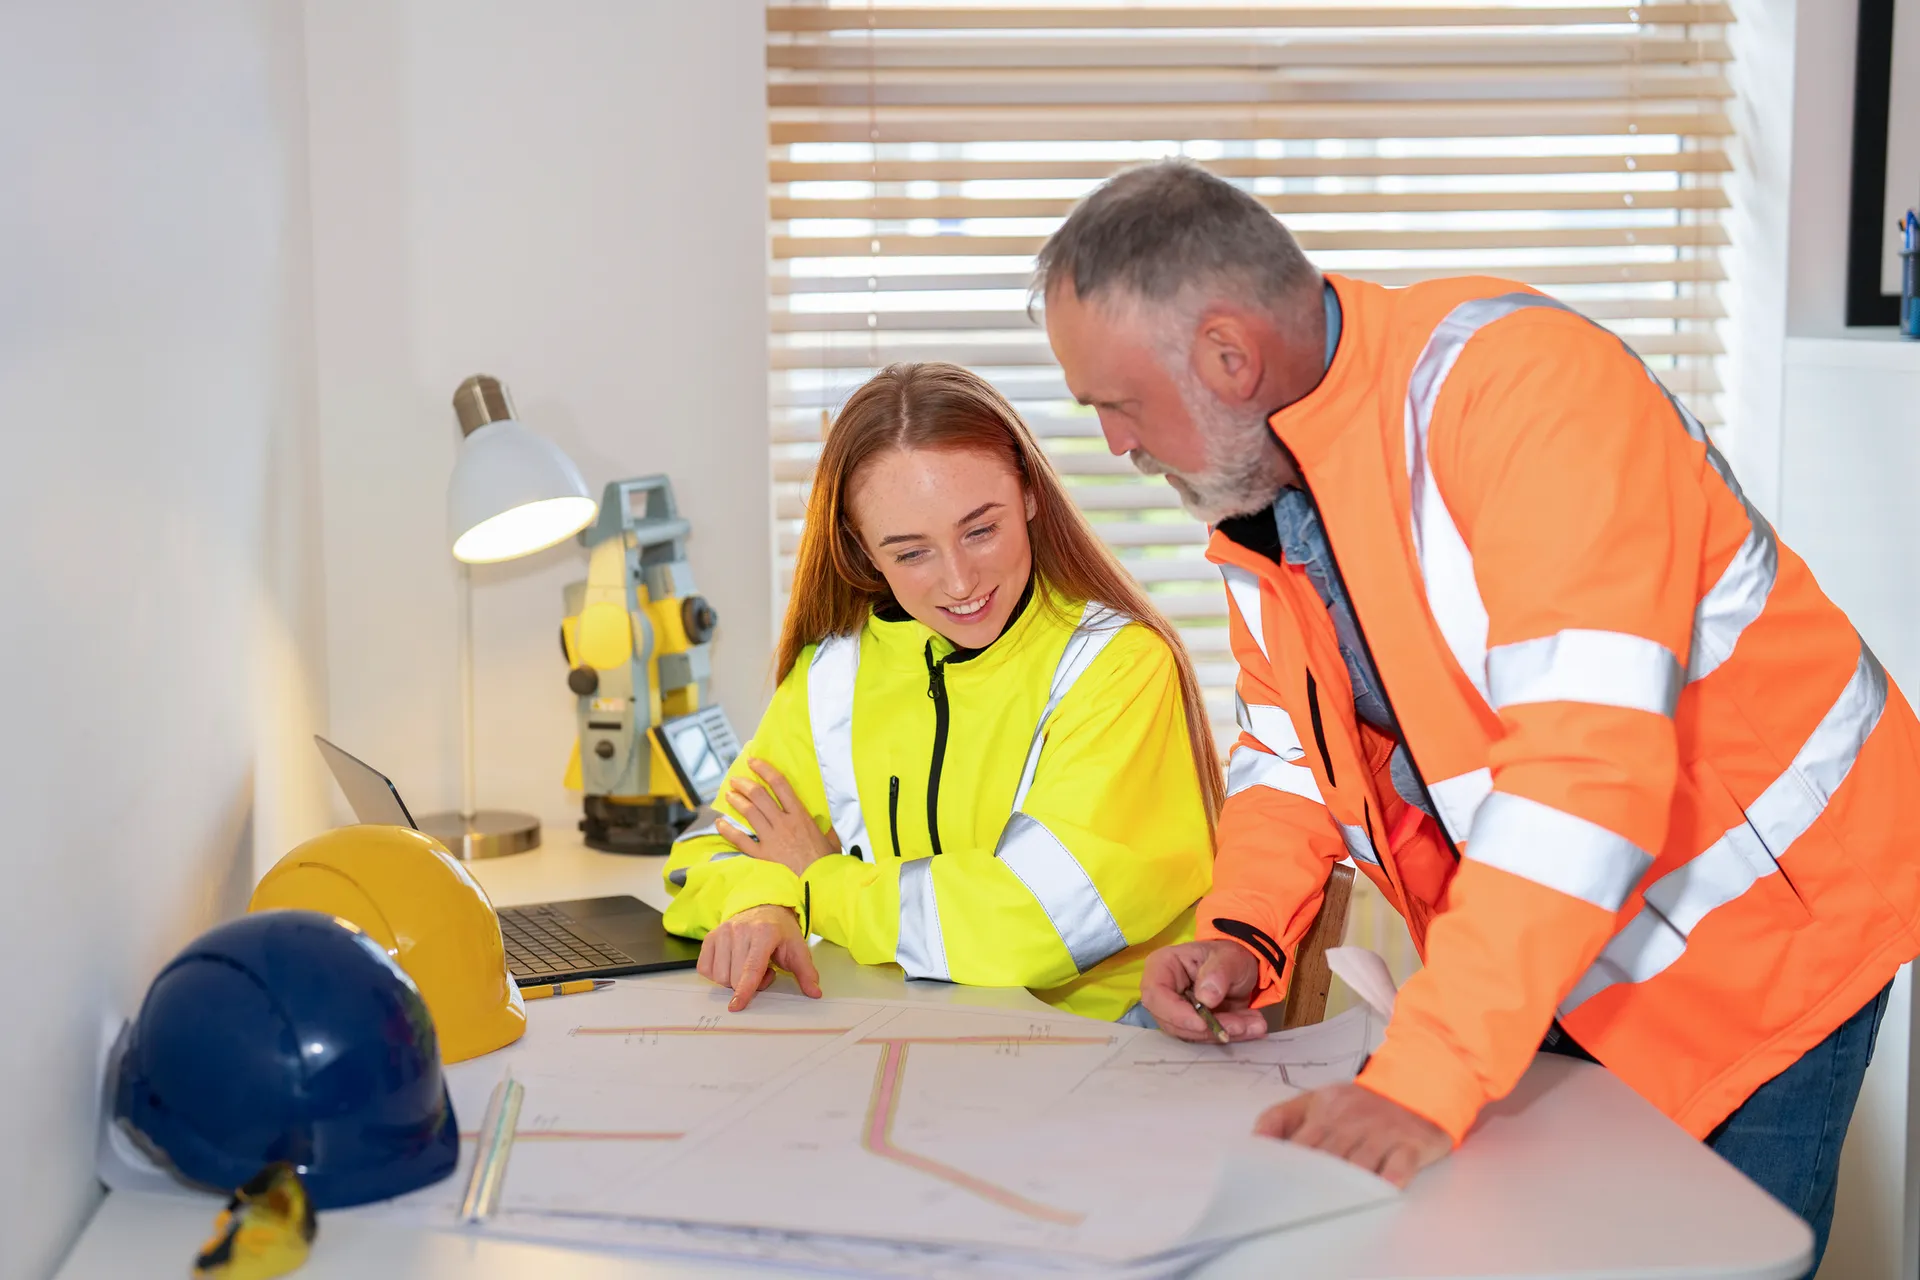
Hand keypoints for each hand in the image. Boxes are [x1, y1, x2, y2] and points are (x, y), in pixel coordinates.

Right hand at [696, 904, 822, 1011]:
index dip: (745, 990)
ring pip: (720, 976)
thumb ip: (806, 973)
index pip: (752, 968)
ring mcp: (722, 932)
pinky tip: (732, 964)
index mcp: (764, 933)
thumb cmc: (780, 931)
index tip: (737, 1006)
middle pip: (735, 977)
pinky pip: (706, 969)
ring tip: (749, 966)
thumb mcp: (798, 949)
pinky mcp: (710, 937)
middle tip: (763, 972)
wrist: (764, 908)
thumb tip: (815, 993)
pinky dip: (718, 974)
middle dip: (749, 985)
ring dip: (734, 980)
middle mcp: (740, 930)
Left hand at [716, 758, 839, 876]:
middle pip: (759, 796)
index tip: (753, 762)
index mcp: (801, 816)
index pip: (780, 785)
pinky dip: (728, 830)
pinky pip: (741, 840)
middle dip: (744, 784)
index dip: (765, 770)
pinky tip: (720, 824)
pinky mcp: (762, 856)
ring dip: (736, 801)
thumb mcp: (831, 839)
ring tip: (728, 795)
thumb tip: (824, 821)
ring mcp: (771, 840)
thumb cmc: (827, 864)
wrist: (819, 885)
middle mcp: (784, 824)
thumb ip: (824, 827)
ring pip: (749, 813)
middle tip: (735, 780)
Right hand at [1139, 939, 1267, 1041]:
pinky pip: (1205, 1038)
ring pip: (1191, 1034)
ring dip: (1223, 1033)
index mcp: (1163, 967)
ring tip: (1254, 1024)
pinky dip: (1230, 1035)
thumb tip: (1206, 998)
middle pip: (1172, 1021)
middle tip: (1240, 1026)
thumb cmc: (1229, 956)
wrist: (1241, 969)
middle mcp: (1163, 992)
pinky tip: (1252, 1028)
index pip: (1155, 994)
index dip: (1175, 1013)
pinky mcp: (1191, 1026)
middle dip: (1207, 1029)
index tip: (1202, 1024)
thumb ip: (1218, 973)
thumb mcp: (1230, 958)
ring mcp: (1176, 1012)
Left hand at [1254, 1084, 1450, 1187]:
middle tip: (1299, 1207)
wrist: (1417, 1085)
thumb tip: (1255, 1142)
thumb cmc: (1360, 1104)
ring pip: (1361, 1162)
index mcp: (1324, 1108)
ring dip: (1349, 1184)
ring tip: (1334, 1205)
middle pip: (1328, 1156)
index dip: (1287, 1168)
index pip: (1300, 1141)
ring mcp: (1383, 1130)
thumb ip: (1281, 1117)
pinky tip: (1383, 1188)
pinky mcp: (1413, 1142)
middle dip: (1313, 1182)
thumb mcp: (1317, 1100)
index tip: (1275, 1190)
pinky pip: (1401, 1162)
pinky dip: (1392, 1177)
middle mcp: (1352, 1118)